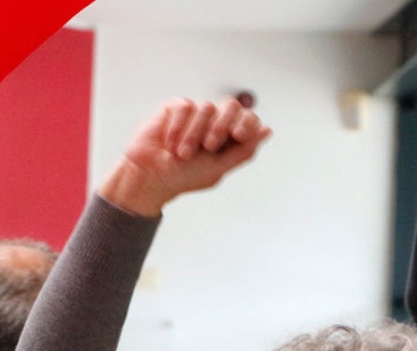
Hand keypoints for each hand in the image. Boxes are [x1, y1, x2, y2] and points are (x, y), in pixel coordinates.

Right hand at [98, 98, 270, 217]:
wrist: (149, 177)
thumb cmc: (181, 177)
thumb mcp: (218, 169)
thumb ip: (243, 151)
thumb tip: (267, 130)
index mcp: (227, 137)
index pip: (247, 118)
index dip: (246, 123)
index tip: (238, 136)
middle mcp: (213, 122)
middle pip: (231, 106)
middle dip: (222, 126)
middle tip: (209, 146)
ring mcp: (194, 114)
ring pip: (206, 108)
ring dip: (194, 134)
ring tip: (182, 154)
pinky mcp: (174, 109)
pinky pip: (185, 107)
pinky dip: (178, 128)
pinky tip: (170, 144)